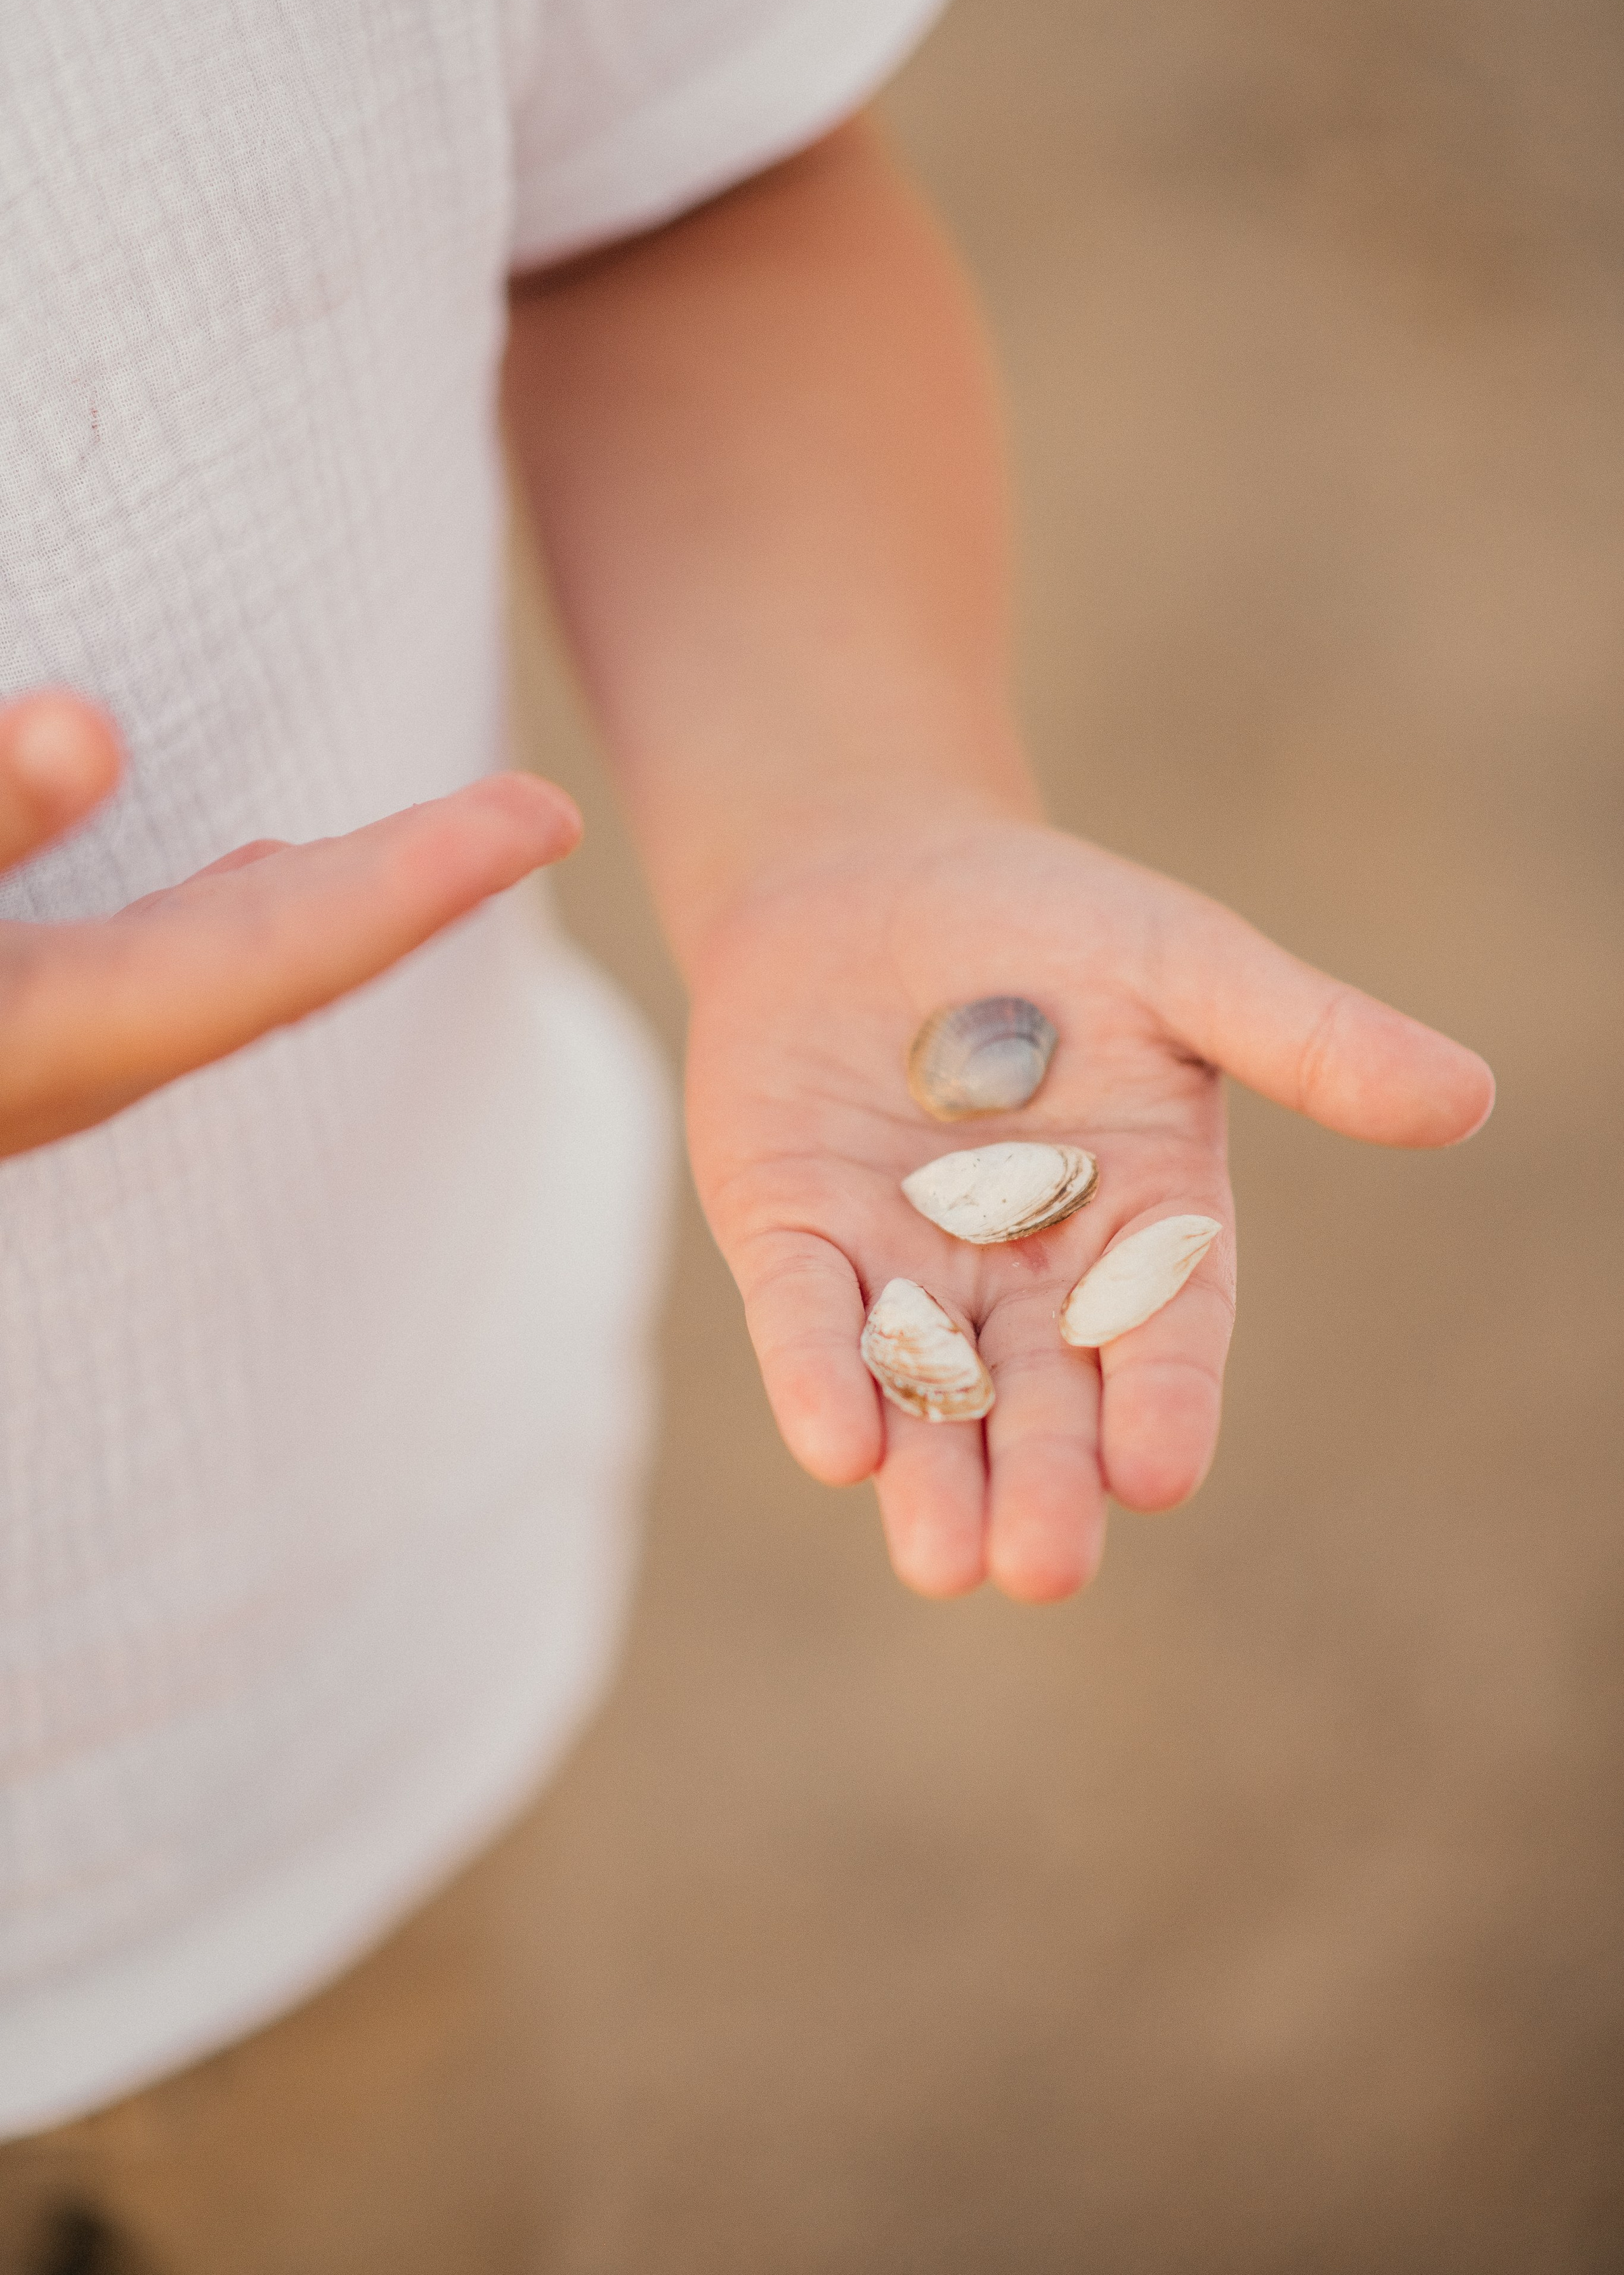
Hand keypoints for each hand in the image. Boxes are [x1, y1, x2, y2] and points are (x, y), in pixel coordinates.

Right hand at [0, 693, 580, 1159]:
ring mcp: (54, 1048)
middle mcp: (83, 1057)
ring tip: (473, 834)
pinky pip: (171, 960)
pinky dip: (252, 905)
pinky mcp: (22, 1023)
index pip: (286, 954)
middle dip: (431, 877)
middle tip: (549, 814)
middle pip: (296, 955)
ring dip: (360, 889)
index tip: (542, 824)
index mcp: (66, 1033)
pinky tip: (274, 870)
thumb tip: (86, 732)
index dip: (423, 883)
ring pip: (241, 956)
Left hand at [685, 814, 1493, 1603]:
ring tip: (941, 1560)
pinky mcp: (793, 1239)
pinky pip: (805, 1318)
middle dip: (1041, 1480)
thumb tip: (1469, 1097)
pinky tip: (833, 1446)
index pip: (1162, 1335)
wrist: (874, 872)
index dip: (1162, 1404)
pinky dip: (816, 1375)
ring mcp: (903, 1267)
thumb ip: (1308, 1039)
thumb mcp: (1185, 967)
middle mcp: (1024, 1277)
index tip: (1159, 1473)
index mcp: (1140, 1226)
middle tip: (1041, 1566)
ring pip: (922, 1393)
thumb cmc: (1052, 923)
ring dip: (927, 1473)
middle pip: (1041, 1399)